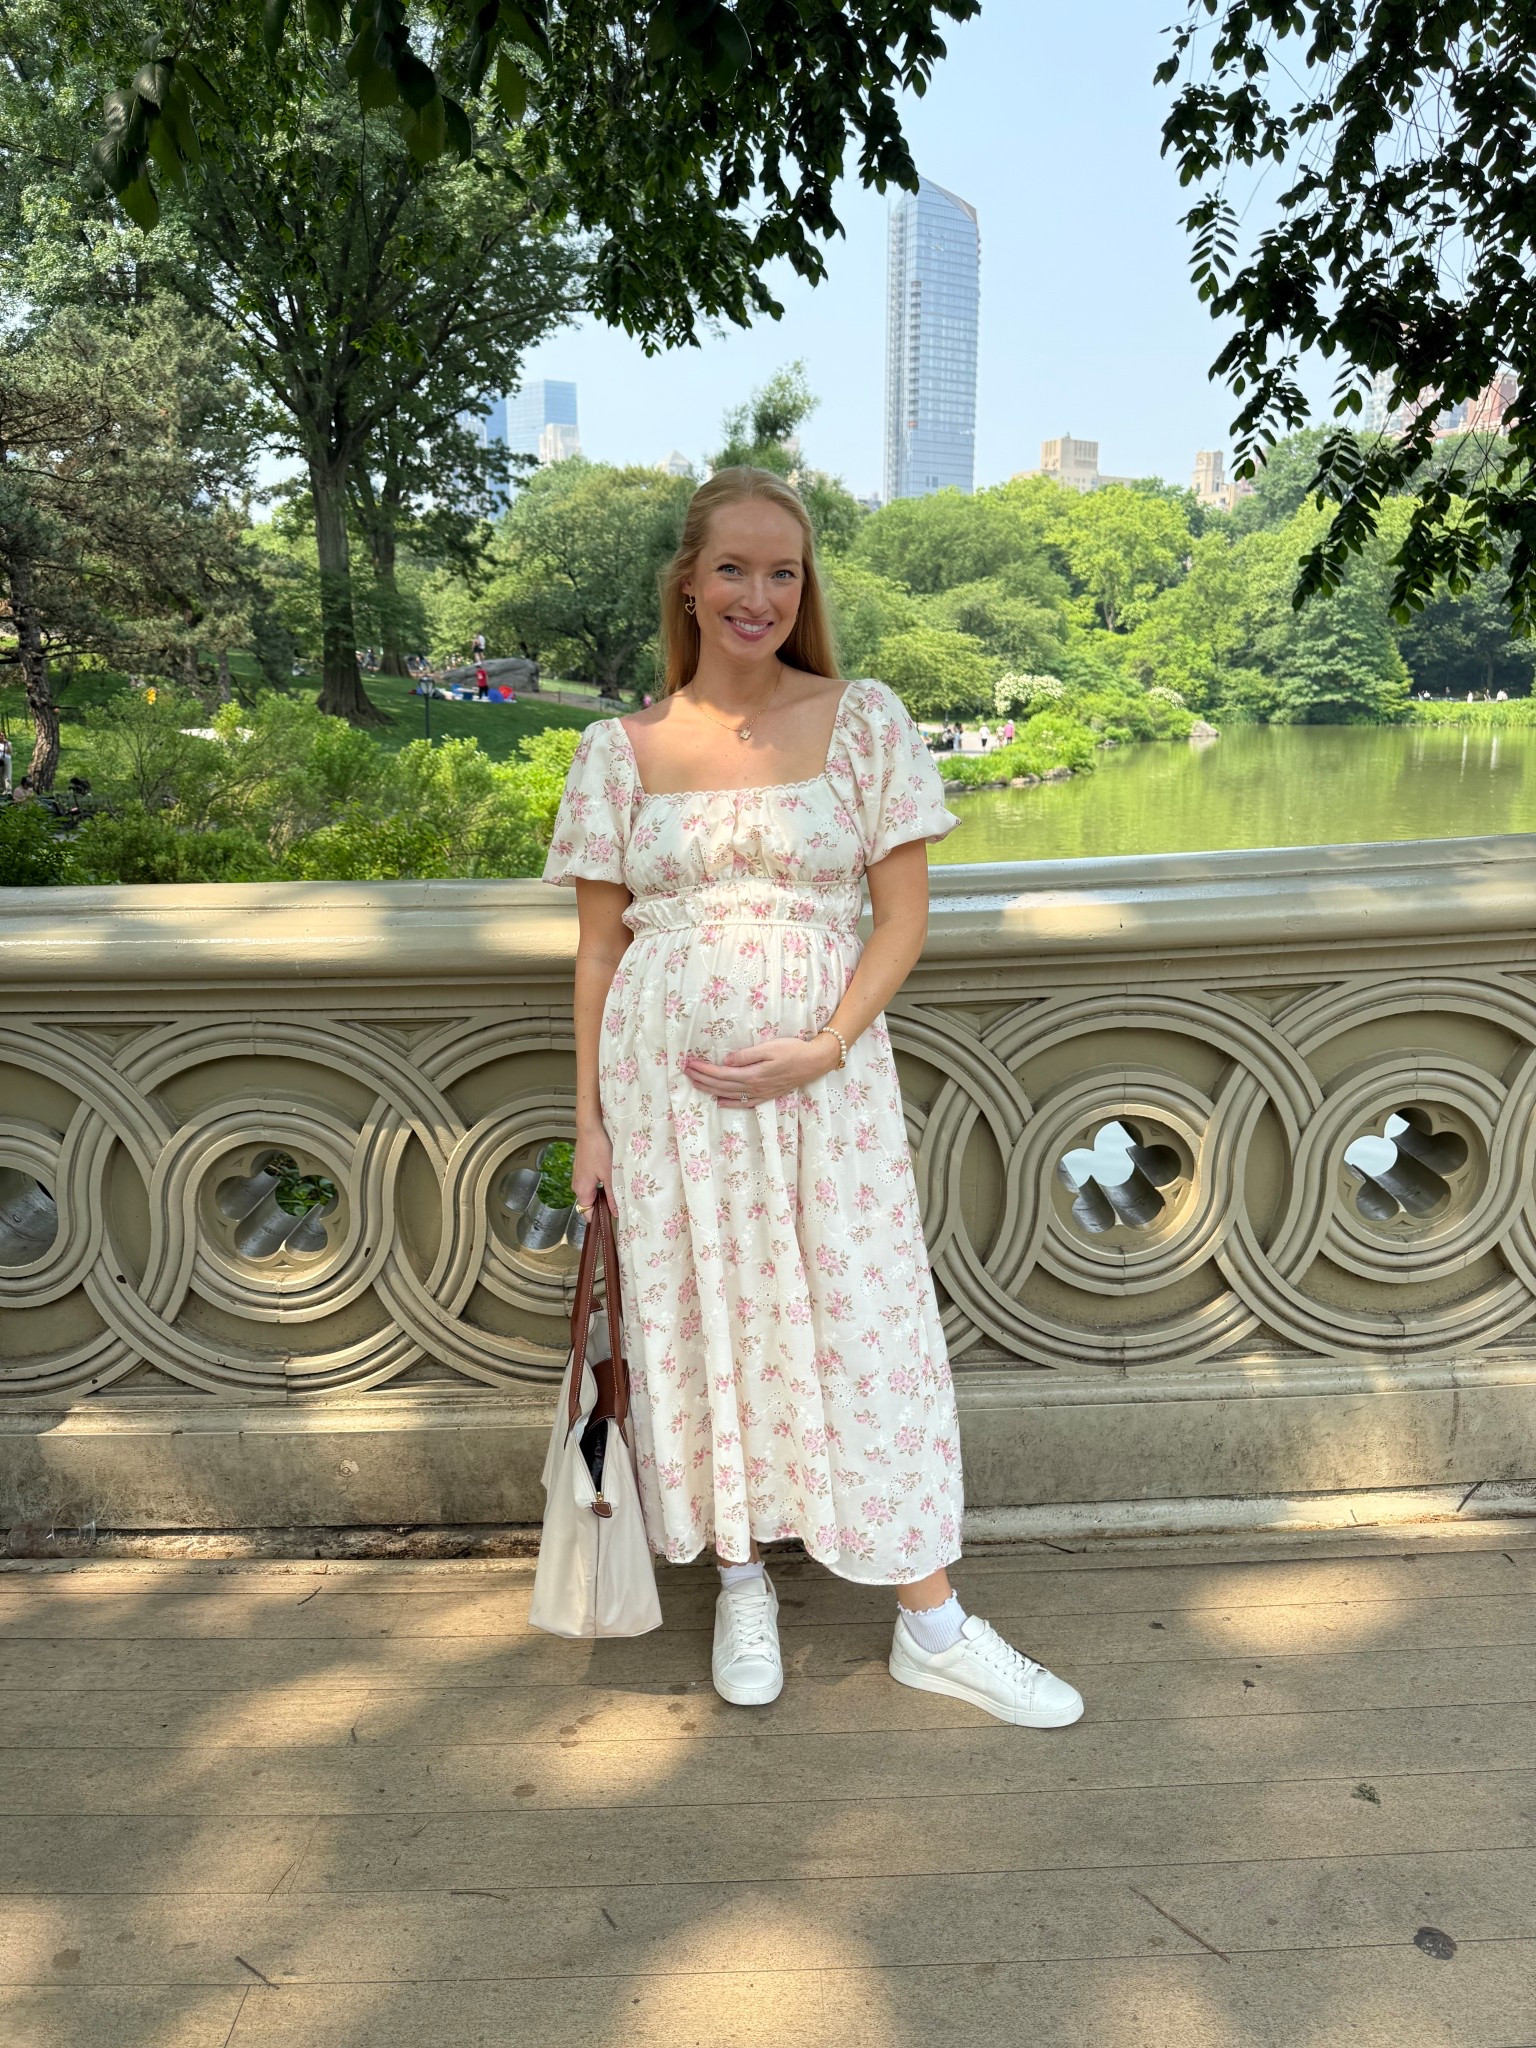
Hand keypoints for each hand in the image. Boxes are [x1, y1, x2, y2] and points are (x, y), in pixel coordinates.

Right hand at [573, 1127, 614, 1216]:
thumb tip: (616, 1213)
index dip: (599, 1219)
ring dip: (604, 1193)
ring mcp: (579, 1175)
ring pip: (592, 1192)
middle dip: (604, 1205)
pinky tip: (613, 1176)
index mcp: (581, 1190)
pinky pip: (592, 1182)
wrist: (591, 1128)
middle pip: (590, 1203)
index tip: (614, 1219)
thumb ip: (613, 1196)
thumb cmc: (599, 1150)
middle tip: (621, 1203)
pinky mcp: (583, 1167)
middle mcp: (577, 1185)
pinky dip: (601, 1183)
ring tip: (619, 1190)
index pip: (587, 1214)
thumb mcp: (610, 1175)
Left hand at [683, 1033, 839, 1106]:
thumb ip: (747, 1055)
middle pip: (722, 1085)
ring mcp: (761, 1093)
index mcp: (753, 1074)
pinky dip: (730, 1103)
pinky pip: (744, 1103)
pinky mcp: (767, 1095)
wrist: (815, 1062)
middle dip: (702, 1079)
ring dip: (710, 1090)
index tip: (690, 1064)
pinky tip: (719, 1102)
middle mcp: (754, 1086)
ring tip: (696, 1084)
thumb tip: (726, 1062)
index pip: (721, 1074)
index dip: (704, 1070)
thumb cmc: (793, 1050)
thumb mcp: (770, 1047)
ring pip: (729, 1094)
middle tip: (686, 1072)